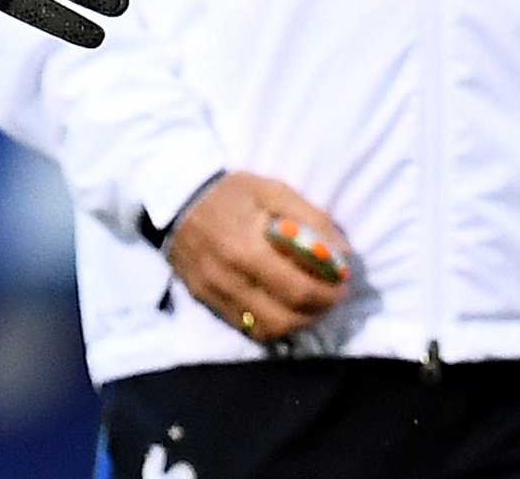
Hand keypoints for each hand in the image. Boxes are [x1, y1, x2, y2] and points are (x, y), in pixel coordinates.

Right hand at [164, 171, 352, 342]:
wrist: (177, 200)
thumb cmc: (230, 193)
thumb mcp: (273, 190)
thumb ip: (311, 219)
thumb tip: (343, 254)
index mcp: (246, 249)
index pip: (297, 289)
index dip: (328, 293)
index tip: (343, 284)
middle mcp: (229, 280)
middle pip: (284, 318)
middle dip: (317, 312)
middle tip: (331, 297)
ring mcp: (215, 295)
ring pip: (266, 330)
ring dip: (297, 324)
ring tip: (311, 305)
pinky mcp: (207, 302)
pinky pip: (246, 328)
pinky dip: (272, 325)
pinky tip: (284, 309)